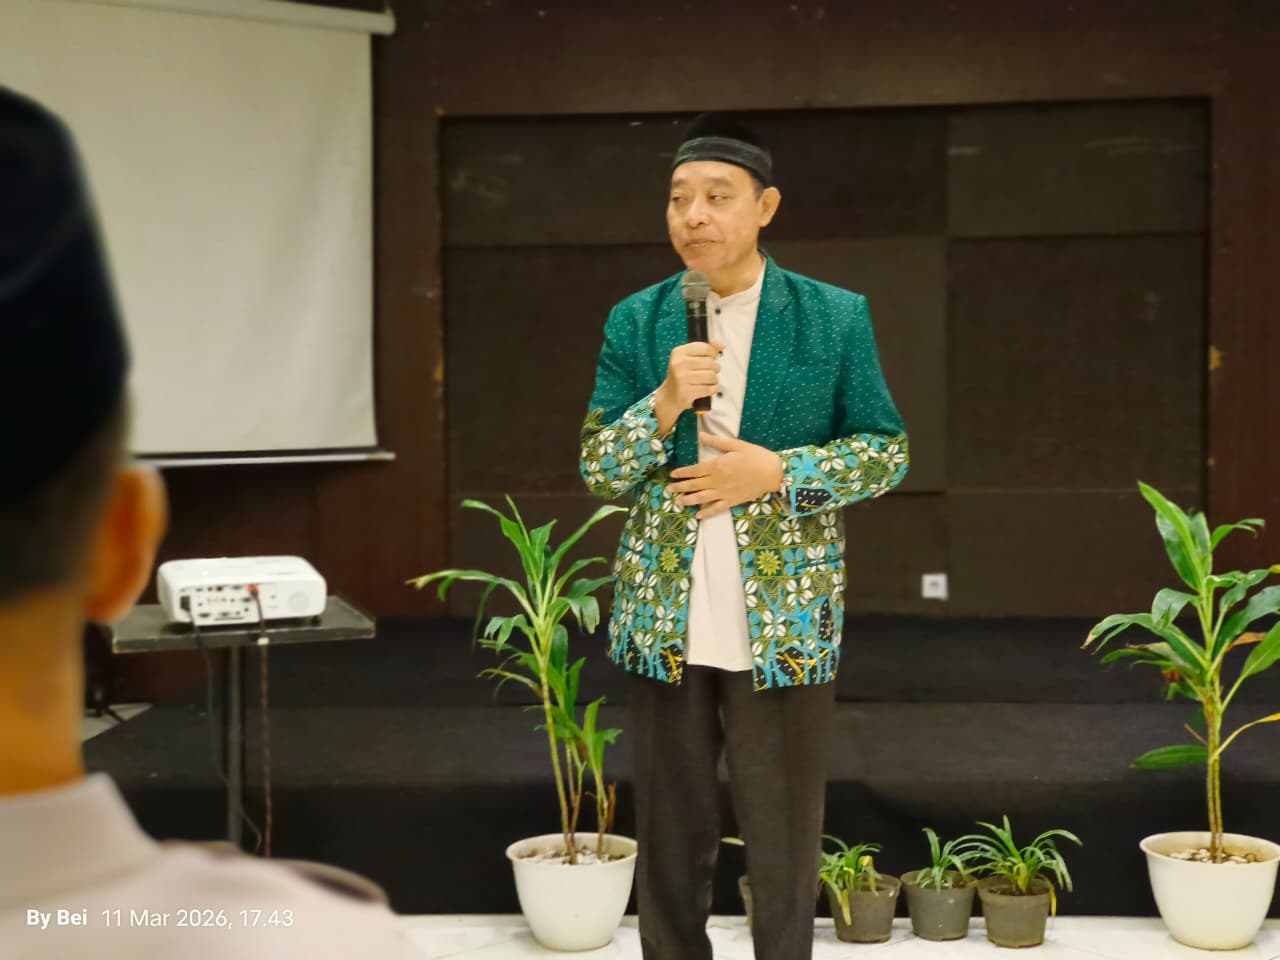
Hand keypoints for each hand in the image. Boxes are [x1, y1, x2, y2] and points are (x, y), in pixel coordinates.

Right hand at [654, 339, 726, 433]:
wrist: (669, 396)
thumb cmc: (682, 375)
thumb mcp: (689, 358)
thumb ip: (706, 349)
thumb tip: (722, 345)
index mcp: (679, 352)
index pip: (706, 348)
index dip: (713, 353)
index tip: (711, 358)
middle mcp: (679, 364)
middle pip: (710, 362)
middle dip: (715, 368)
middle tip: (710, 372)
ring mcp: (682, 379)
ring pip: (711, 376)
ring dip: (714, 380)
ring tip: (708, 381)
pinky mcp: (687, 392)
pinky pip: (709, 389)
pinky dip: (712, 389)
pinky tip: (706, 388)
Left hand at [667, 433, 784, 519]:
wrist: (773, 473)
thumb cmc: (756, 456)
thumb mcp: (737, 445)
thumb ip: (717, 442)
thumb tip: (701, 436)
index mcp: (717, 466)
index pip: (694, 470)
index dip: (682, 473)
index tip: (673, 475)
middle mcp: (717, 481)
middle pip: (694, 485)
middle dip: (680, 487)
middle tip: (668, 490)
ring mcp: (724, 493)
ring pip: (701, 499)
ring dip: (688, 500)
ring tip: (677, 502)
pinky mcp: (732, 502)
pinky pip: (716, 509)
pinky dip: (706, 513)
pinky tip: (698, 516)